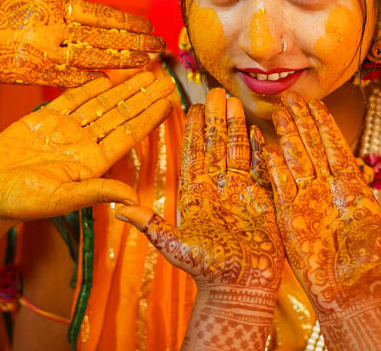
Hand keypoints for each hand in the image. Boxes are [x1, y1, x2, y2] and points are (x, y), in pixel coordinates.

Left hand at [0, 0, 164, 87]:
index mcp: (47, 8)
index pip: (93, 14)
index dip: (121, 20)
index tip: (146, 23)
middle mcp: (49, 31)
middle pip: (101, 38)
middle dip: (132, 43)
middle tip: (160, 47)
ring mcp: (39, 52)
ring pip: (89, 57)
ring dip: (119, 61)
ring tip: (148, 63)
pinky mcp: (25, 71)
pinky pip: (63, 76)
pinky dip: (86, 79)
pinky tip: (109, 81)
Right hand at [0, 72, 177, 221]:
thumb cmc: (21, 202)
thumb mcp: (62, 199)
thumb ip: (97, 192)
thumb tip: (134, 197)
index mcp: (92, 163)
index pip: (127, 135)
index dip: (149, 118)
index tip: (170, 103)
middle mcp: (83, 145)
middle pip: (119, 115)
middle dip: (143, 97)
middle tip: (166, 79)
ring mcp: (64, 131)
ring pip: (100, 103)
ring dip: (123, 88)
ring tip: (146, 72)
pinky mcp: (43, 120)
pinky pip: (71, 99)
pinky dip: (89, 86)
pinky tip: (108, 76)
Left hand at [118, 89, 280, 350]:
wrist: (239, 289)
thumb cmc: (205, 271)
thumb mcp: (172, 246)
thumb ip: (150, 224)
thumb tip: (118, 210)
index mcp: (196, 196)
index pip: (193, 155)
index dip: (193, 132)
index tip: (190, 107)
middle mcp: (218, 190)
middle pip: (217, 146)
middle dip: (216, 119)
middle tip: (214, 91)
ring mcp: (241, 193)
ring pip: (237, 152)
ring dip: (236, 127)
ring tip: (234, 102)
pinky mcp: (262, 201)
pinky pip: (261, 171)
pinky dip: (259, 151)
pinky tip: (258, 131)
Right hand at [265, 94, 380, 347]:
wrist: (354, 296)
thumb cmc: (378, 267)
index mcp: (351, 189)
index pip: (336, 147)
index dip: (325, 125)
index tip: (316, 102)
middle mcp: (327, 190)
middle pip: (312, 146)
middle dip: (302, 121)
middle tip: (292, 95)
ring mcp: (307, 201)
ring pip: (294, 159)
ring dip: (287, 134)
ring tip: (279, 110)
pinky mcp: (290, 216)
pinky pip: (279, 183)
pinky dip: (271, 163)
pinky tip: (266, 143)